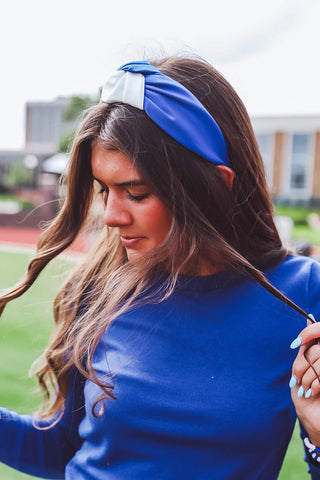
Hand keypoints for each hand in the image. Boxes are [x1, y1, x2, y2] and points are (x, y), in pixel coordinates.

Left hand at [291, 321, 319, 445]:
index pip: (318, 332)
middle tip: (297, 380)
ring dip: (307, 376)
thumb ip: (307, 345)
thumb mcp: (303, 366)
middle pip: (315, 349)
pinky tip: (312, 392)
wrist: (314, 420)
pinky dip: (314, 383)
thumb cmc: (306, 393)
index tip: (295, 344)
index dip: (308, 334)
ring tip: (306, 389)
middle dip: (301, 365)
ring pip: (317, 359)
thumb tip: (310, 318)